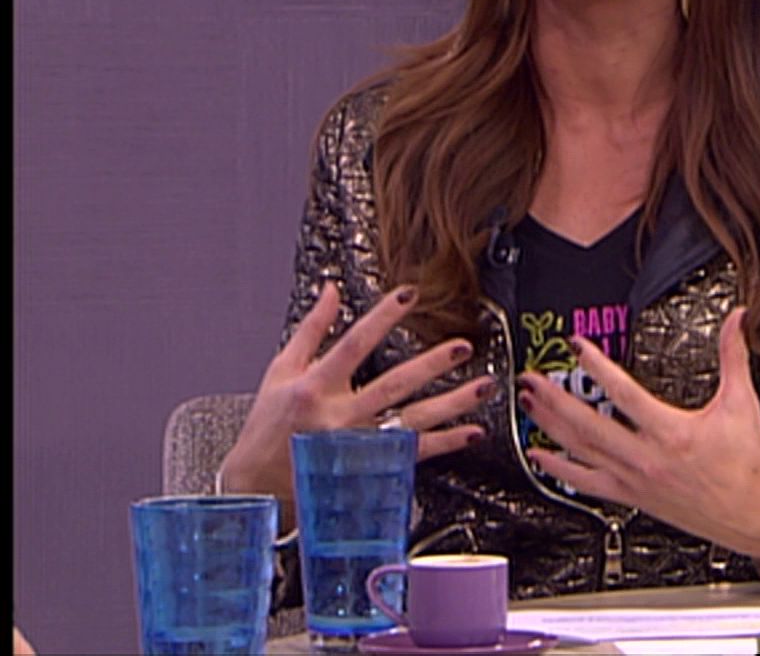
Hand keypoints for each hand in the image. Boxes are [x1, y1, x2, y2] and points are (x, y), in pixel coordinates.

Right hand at [218, 282, 489, 503]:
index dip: (381, 318)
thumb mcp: (280, 372)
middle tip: (462, 345)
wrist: (257, 488)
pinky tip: (472, 432)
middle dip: (431, 365)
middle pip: (393, 386)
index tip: (409, 295)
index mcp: (314, 388)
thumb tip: (330, 289)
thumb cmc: (268, 427)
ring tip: (483, 387)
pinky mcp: (369, 468)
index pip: (353, 345)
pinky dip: (445, 443)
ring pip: (412, 421)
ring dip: (452, 405)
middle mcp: (338, 417)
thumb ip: (311, 330)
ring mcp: (357, 446)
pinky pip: (414, 454)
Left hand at [518, 308, 759, 560]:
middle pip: (589, 425)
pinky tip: (539, 455)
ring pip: (582, 452)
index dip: (597, 366)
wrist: (755, 514)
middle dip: (555, 399)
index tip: (577, 347)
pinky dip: (558, 469)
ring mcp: (636, 481)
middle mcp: (648, 459)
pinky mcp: (633, 497)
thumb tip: (738, 320)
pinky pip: (587, 483)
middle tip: (532, 379)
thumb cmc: (749, 465)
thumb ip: (736, 356)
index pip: (624, 393)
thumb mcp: (743, 403)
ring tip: (529, 405)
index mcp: (673, 433)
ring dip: (551, 427)